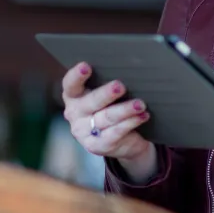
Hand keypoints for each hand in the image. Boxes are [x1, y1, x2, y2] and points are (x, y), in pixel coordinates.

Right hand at [61, 62, 156, 179]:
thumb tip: (129, 67)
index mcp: (73, 96)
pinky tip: (142, 116)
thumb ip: (107, 82)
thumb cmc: (111, 107)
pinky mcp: (96, 146)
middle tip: (120, 86)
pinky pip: (115, 132)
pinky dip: (131, 123)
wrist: (121, 140)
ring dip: (125, 110)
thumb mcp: (106, 96)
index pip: (70, 84)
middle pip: (90, 101)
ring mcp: (84, 132)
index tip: (86, 66)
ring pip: (106, 117)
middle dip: (106, 94)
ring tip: (140, 104)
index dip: (76, 76)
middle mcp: (74, 114)